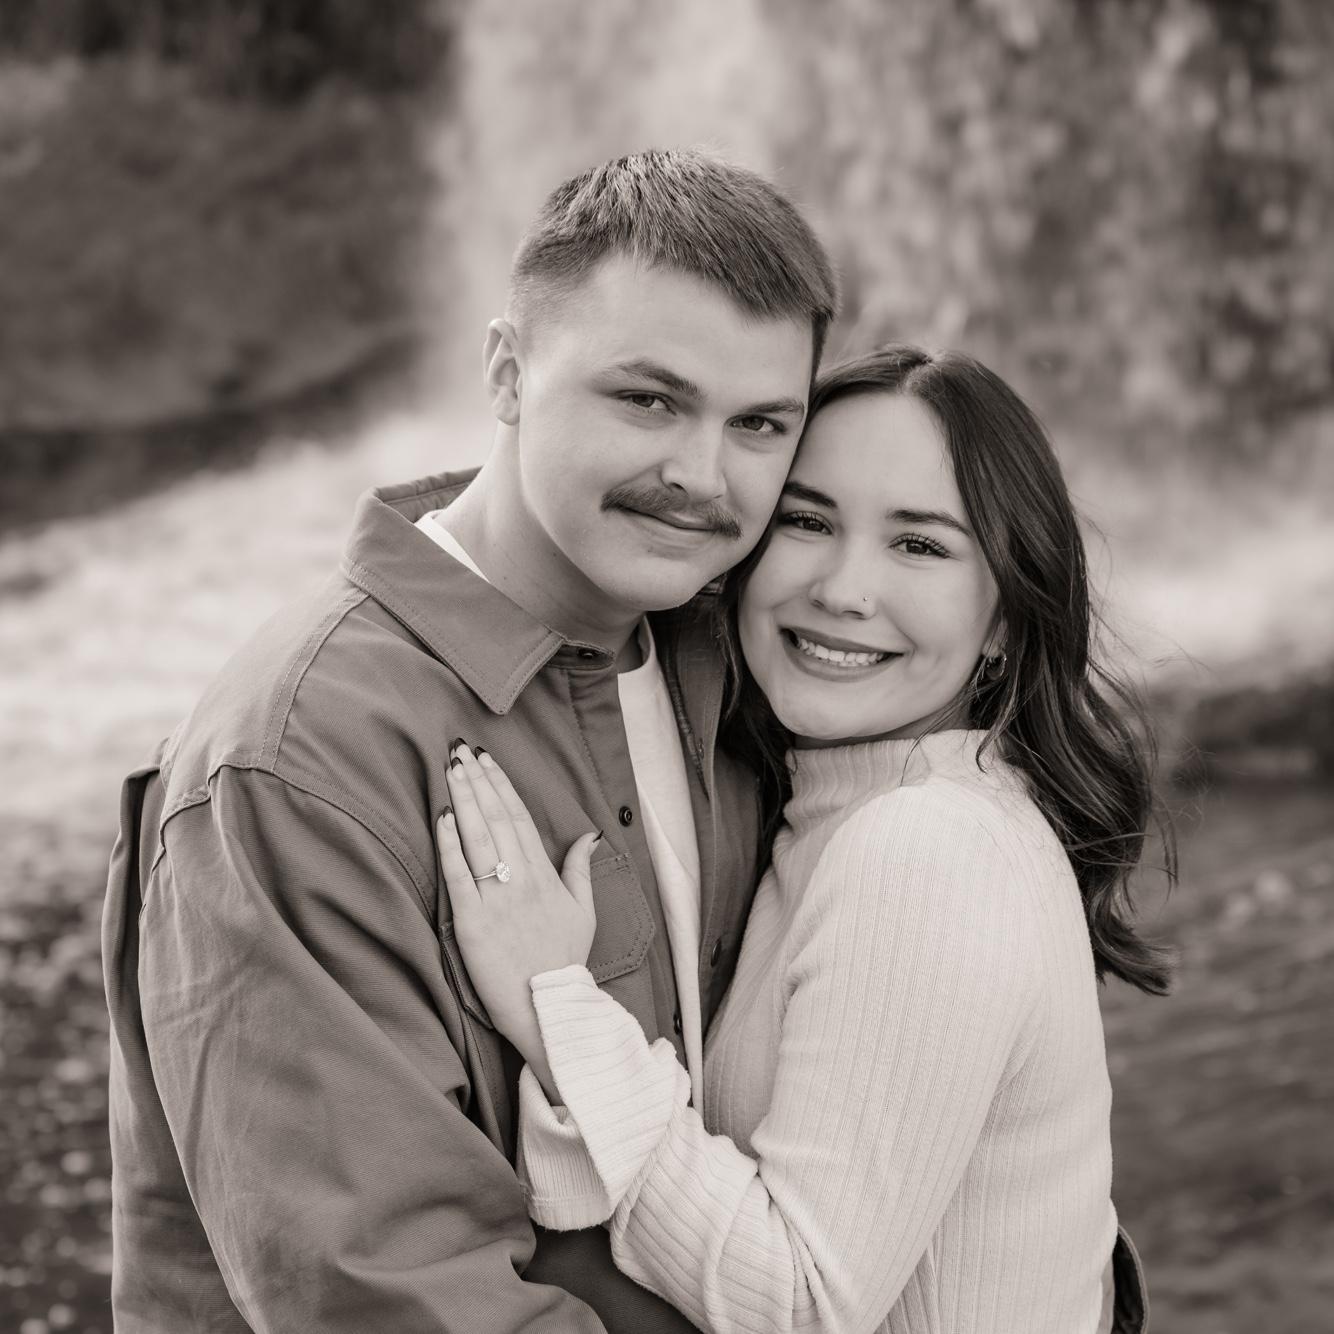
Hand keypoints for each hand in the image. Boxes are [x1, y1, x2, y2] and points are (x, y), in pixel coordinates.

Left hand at [436, 742, 598, 1092]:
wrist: (549, 1008)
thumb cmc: (564, 960)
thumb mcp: (584, 911)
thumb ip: (581, 869)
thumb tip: (589, 834)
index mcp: (546, 876)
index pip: (521, 818)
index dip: (502, 785)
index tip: (487, 759)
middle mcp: (522, 880)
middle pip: (497, 818)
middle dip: (478, 780)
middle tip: (460, 750)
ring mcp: (497, 899)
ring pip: (479, 838)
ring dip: (464, 799)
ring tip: (450, 769)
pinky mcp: (473, 922)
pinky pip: (459, 875)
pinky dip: (450, 844)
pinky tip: (443, 817)